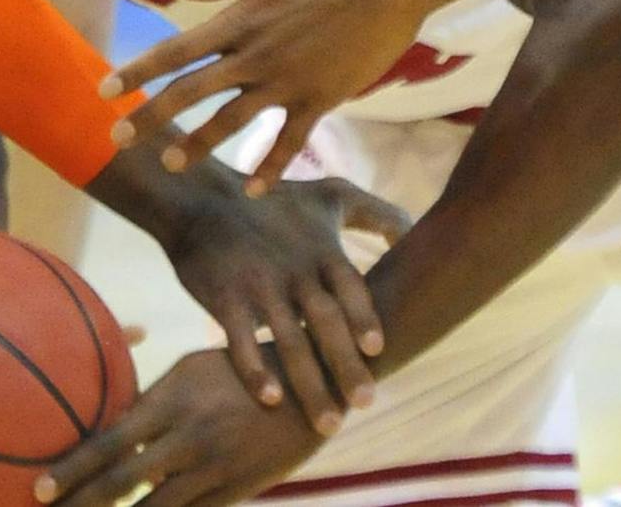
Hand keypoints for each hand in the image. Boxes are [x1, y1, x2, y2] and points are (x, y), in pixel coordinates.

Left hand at [41, 349, 323, 506]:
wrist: (317, 380)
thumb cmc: (244, 366)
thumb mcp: (196, 368)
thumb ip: (154, 399)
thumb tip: (111, 426)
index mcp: (174, 399)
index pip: (111, 439)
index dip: (73, 468)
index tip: (39, 489)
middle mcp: (190, 435)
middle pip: (122, 483)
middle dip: (80, 506)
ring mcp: (215, 467)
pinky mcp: (237, 490)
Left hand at [100, 0, 427, 194]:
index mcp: (240, 20)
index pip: (176, 51)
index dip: (137, 72)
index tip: (104, 91)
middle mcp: (256, 56)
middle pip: (192, 93)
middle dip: (150, 119)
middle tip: (117, 140)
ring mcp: (288, 82)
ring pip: (232, 121)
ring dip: (199, 144)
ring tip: (172, 163)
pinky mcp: (321, 98)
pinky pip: (291, 141)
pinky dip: (271, 168)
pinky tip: (254, 190)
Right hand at [162, 174, 408, 432]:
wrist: (203, 201)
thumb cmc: (276, 201)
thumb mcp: (332, 196)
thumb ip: (377, 214)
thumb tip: (416, 233)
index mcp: (322, 250)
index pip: (350, 286)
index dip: (363, 316)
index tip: (378, 351)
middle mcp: (294, 271)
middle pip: (325, 322)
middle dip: (346, 365)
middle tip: (366, 403)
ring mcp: (258, 286)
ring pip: (288, 341)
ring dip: (309, 384)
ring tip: (328, 424)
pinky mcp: (224, 299)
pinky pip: (240, 340)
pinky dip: (255, 370)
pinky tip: (271, 400)